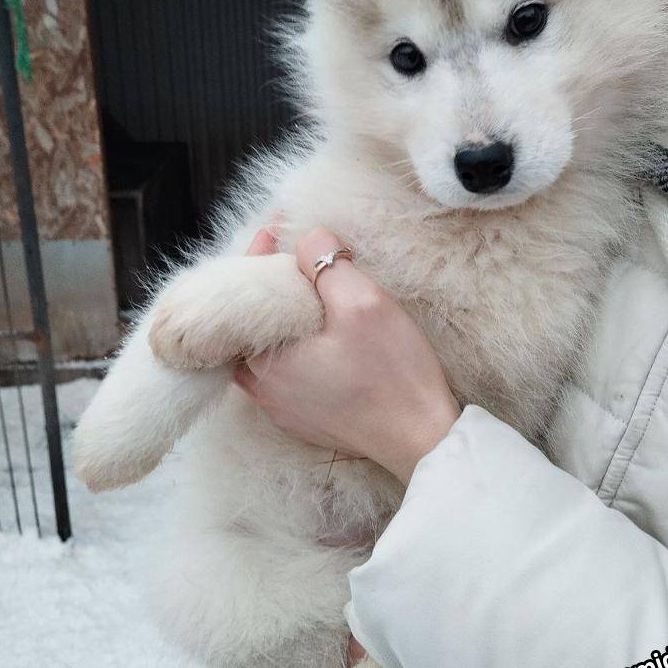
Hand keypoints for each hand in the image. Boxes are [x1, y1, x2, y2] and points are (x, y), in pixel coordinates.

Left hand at [234, 226, 459, 484]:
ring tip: (309, 288)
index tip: (278, 226)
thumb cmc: (393, 375)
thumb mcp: (362, 303)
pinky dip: (296, 343)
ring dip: (284, 315)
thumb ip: (327, 263)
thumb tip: (308, 239)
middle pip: (252, 320)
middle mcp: (262, 387)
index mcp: (264, 359)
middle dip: (270, 284)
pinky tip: (323, 330)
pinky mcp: (304, 418)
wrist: (422, 440)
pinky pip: (286, 370)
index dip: (260, 253)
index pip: (244, 293)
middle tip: (296, 255)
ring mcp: (282, 406)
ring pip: (268, 346)